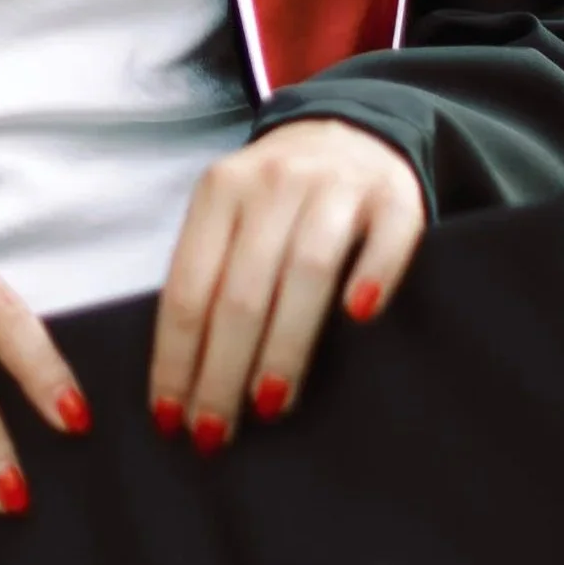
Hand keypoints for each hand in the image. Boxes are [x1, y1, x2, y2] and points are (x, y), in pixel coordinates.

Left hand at [149, 119, 426, 449]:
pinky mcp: (394, 197)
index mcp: (218, 193)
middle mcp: (271, 184)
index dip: (176, 357)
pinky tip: (360, 319)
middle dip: (222, 370)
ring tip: (268, 404)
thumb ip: (211, 276)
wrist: (352, 132)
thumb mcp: (231, 218)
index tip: (169, 417)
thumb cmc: (277, 199)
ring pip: (304, 272)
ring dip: (284, 345)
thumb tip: (184, 379)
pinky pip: (385, 240)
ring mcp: (334, 188)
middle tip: (214, 432)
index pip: (187, 288)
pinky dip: (372, 277)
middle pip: (241, 291)